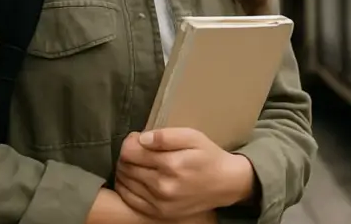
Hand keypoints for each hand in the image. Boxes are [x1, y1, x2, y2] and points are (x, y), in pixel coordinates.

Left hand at [114, 128, 254, 219]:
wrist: (225, 184)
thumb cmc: (208, 157)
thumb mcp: (193, 137)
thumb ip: (167, 136)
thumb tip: (142, 138)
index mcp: (172, 164)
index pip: (131, 152)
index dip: (130, 142)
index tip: (138, 139)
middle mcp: (163, 187)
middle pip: (126, 167)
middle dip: (127, 155)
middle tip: (138, 150)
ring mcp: (160, 203)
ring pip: (125, 182)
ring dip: (126, 170)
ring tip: (138, 163)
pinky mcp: (159, 213)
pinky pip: (129, 199)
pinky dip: (126, 187)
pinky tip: (134, 179)